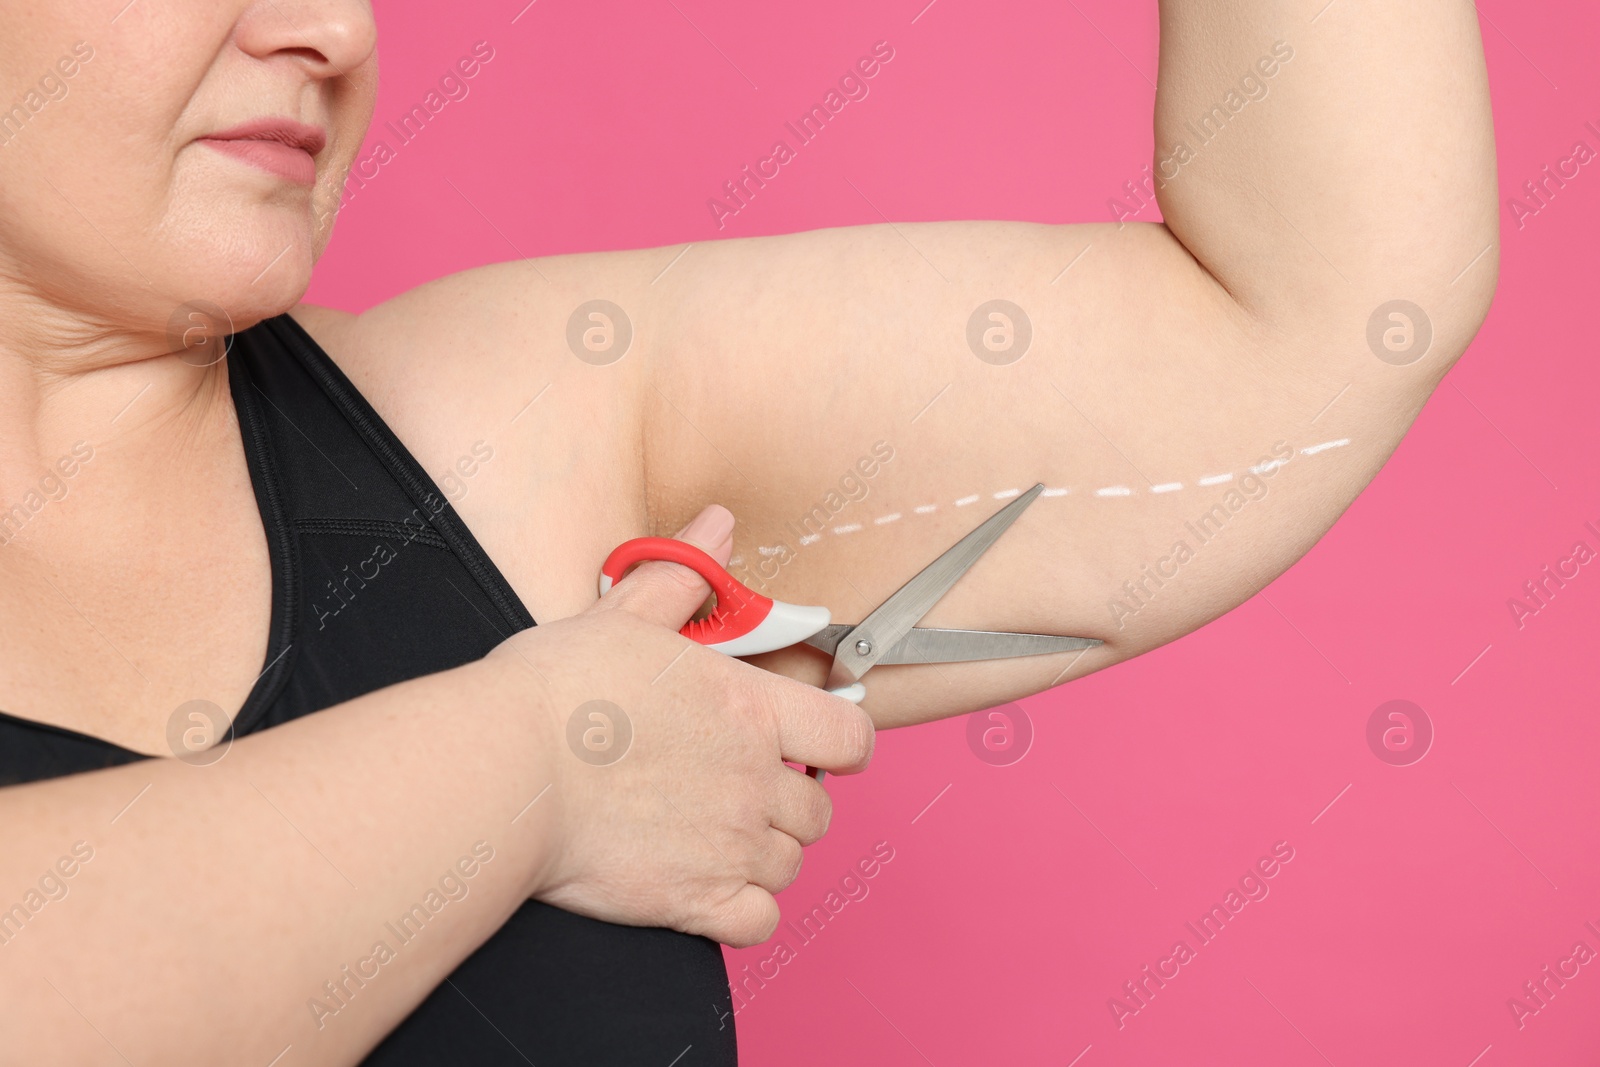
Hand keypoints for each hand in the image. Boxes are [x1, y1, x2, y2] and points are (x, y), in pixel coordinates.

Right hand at [489, 505, 874, 947]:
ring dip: (763, 854)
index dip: (841, 744)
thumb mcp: (625, 614)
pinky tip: (708, 887)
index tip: (813, 746)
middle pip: (817, 809)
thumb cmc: (558, 690)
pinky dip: (743, 911)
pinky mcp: (695, 900)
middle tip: (733, 790)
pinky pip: (759, 922)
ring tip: (712, 835)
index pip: (852, 737)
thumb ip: (685, 575)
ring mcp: (730, 843)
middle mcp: (755, 777)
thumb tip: (720, 525)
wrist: (506, 770)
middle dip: (787, 803)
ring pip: (790, 864)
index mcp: (752, 707)